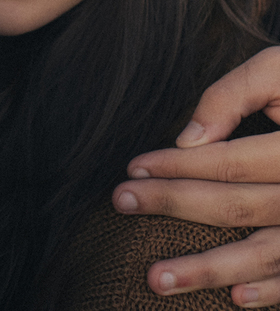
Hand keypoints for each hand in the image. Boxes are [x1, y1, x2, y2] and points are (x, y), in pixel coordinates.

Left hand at [114, 46, 279, 305]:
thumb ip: (235, 95)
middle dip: (174, 205)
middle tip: (121, 203)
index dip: (177, 165)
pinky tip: (235, 297)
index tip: (132, 169)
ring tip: (155, 278)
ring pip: (266, 253)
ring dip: (210, 270)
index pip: (230, 161)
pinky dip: (274, 292)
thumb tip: (188, 139)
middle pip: (238, 206)